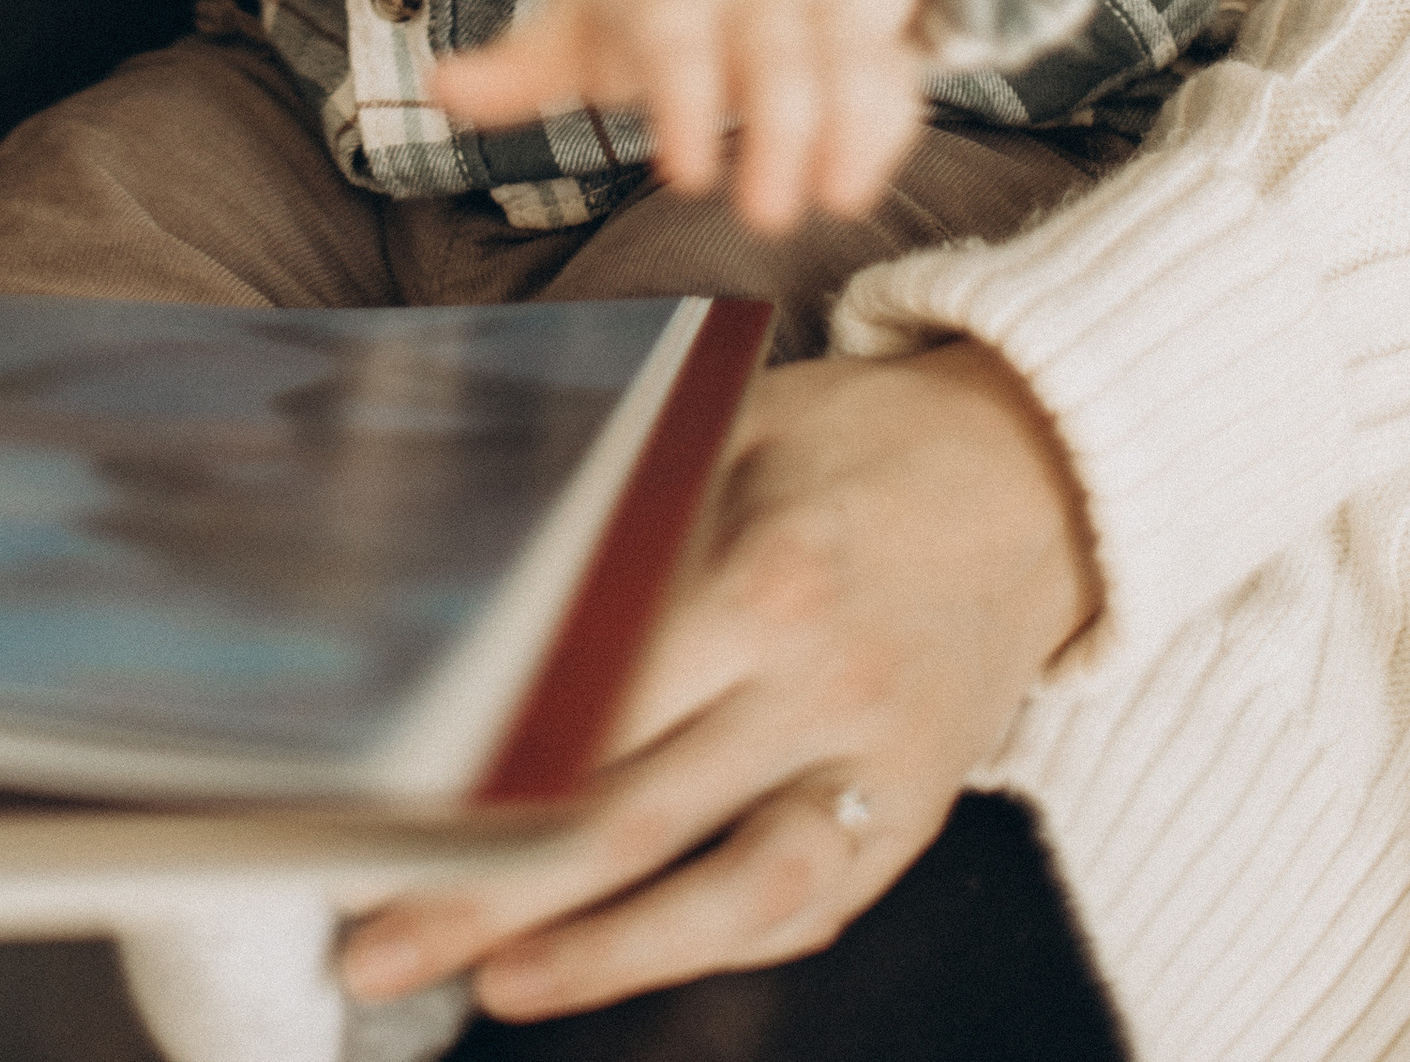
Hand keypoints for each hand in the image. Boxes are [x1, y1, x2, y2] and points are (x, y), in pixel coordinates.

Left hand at [345, 339, 1100, 1021]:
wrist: (1036, 482)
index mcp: (765, 574)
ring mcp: (872, 768)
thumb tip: (464, 565)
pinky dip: (694, 946)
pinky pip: (794, 911)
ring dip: (592, 954)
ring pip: (720, 895)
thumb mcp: (732, 427)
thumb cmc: (855, 441)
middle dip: (487, 893)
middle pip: (628, 813)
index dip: (478, 763)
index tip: (380, 807)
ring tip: (483, 981)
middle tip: (373, 944)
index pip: (592, 695)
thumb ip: (618, 502)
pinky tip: (602, 960)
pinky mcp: (908, 821)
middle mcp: (820, 686)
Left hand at [430, 0, 925, 235]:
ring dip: (846, 128)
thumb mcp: (577, 15)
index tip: (681, 178)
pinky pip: (888, 71)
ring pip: (842, 56)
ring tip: (836, 206)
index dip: (684, 102)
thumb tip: (437, 89)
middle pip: (773, 50)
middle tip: (767, 220)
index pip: (677, 35)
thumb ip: (518, 66)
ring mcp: (811, 3)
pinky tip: (862, 184)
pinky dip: (885, 125)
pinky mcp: (862, 31)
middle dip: (778, 130)